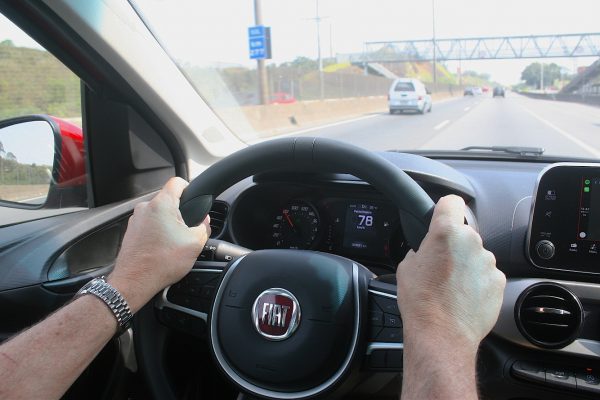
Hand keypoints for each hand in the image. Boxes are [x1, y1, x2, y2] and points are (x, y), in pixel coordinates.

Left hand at [108, 177, 210, 312]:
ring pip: (159, 215)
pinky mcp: (131, 232)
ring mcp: (135, 220)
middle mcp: (145, 208)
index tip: (194, 200)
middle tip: (187, 231)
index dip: (189, 188)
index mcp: (161, 204)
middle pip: (169, 200)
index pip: (178, 182)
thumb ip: (204, 226)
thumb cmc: (160, 263)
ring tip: (173, 244)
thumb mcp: (195, 243)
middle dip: (180, 213)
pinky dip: (157, 234)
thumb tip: (204, 221)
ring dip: (168, 225)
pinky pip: (149, 226)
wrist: (134, 282)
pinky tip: (162, 250)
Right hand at [396, 195, 504, 351]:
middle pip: (464, 234)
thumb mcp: (406, 268)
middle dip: (454, 246)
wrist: (442, 334)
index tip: (444, 214)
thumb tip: (425, 253)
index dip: (446, 208)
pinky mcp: (499, 281)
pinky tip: (464, 297)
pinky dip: (478, 282)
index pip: (452, 202)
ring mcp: (488, 262)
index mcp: (446, 233)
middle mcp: (471, 242)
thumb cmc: (422, 302)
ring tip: (452, 287)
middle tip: (441, 266)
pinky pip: (487, 274)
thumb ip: (420, 251)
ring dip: (467, 265)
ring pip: (476, 255)